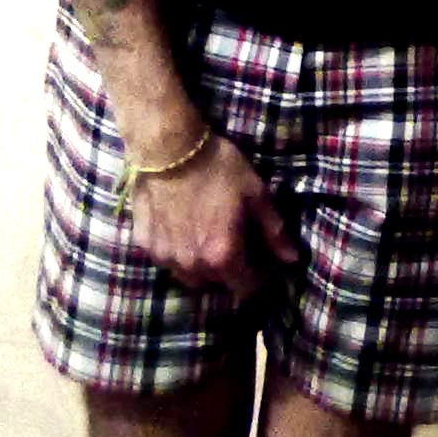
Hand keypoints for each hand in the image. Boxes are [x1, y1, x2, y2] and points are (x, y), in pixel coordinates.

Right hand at [129, 131, 298, 301]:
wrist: (169, 148)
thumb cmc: (218, 168)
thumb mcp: (256, 194)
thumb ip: (274, 230)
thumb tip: (292, 259)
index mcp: (222, 256)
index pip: (245, 288)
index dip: (259, 276)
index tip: (262, 257)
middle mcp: (192, 266)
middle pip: (217, 282)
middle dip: (230, 268)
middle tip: (235, 240)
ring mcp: (165, 258)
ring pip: (189, 275)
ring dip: (202, 264)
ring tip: (208, 236)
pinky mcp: (144, 244)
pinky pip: (167, 259)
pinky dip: (178, 251)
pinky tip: (182, 227)